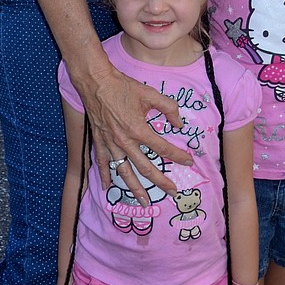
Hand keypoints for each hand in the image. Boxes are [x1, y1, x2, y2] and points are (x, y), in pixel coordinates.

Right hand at [83, 66, 192, 200]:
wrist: (96, 82)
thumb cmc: (123, 87)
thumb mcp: (150, 93)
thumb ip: (169, 108)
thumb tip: (179, 124)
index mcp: (138, 129)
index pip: (162, 148)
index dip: (177, 155)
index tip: (189, 162)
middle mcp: (124, 142)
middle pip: (145, 167)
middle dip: (161, 182)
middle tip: (172, 193)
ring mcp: (110, 144)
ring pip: (124, 172)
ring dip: (135, 188)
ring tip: (144, 201)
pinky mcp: (99, 142)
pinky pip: (103, 164)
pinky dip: (106, 176)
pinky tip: (108, 188)